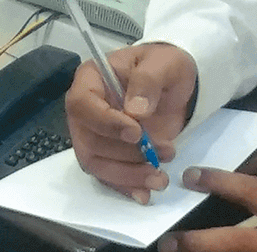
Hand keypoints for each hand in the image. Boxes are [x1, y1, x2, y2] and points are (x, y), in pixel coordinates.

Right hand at [65, 42, 196, 202]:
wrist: (174, 86)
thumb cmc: (164, 67)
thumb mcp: (164, 63)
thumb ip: (148, 81)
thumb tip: (135, 111)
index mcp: (90, 79)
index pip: (83, 104)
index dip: (105, 122)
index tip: (137, 133)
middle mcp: (85, 109)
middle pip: (88, 140)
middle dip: (125, 154)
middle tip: (163, 153)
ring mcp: (93, 134)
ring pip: (96, 163)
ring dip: (127, 175)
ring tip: (160, 176)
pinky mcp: (107, 154)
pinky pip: (107, 175)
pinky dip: (125, 186)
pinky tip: (145, 192)